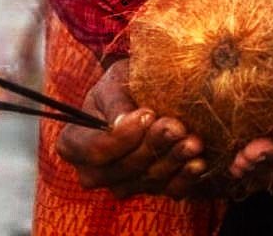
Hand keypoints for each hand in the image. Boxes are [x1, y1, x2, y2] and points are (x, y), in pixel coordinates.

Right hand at [55, 58, 208, 198]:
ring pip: (148, 180)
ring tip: (193, 141)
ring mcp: (122, 184)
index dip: (122, 138)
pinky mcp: (150, 190)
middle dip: (153, 146)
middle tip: (176, 126)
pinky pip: (168, 191)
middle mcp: (93, 172)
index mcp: (74, 143)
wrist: (141, 96)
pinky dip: (185, 177)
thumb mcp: (113, 82)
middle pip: (124, 169)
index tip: (146, 114)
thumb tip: (118, 124)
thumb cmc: (121, 85)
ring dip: (173, 160)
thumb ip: (114, 102)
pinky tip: (197, 162)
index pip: (96, 150)